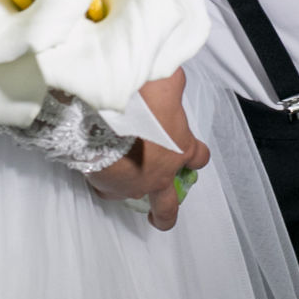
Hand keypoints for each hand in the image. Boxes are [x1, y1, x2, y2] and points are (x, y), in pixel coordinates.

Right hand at [85, 67, 211, 231]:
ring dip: (132, 190)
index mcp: (180, 150)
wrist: (106, 114)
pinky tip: (101, 168)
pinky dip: (107, 181)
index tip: (192, 152)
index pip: (198, 157)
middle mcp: (159, 174)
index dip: (196, 155)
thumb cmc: (143, 98)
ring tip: (124, 183)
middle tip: (161, 218)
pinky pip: (108, 188)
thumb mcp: (168, 82)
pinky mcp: (106, 184)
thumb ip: (172, 87)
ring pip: (135, 197)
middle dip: (165, 214)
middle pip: (168, 207)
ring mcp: (132, 184)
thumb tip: (171, 80)